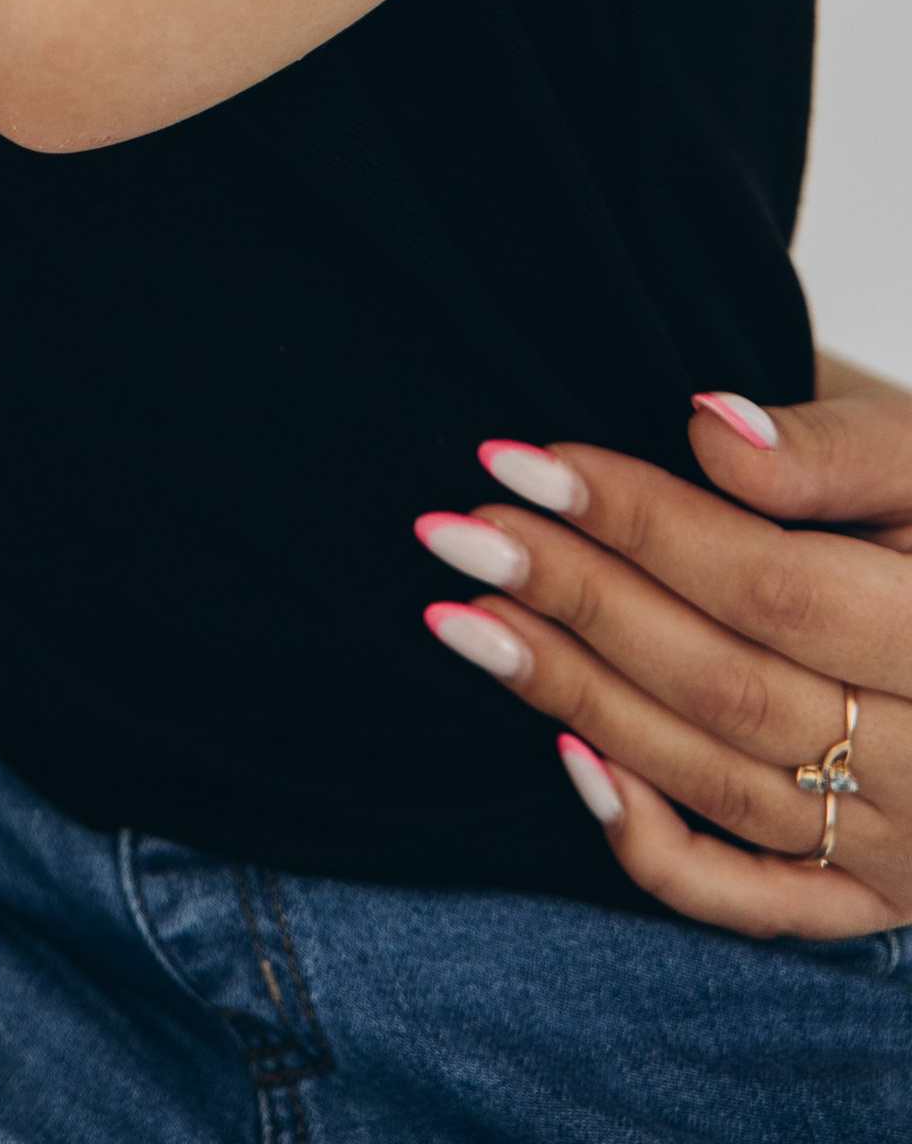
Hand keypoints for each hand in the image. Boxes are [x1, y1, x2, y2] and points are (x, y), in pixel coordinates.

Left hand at [416, 377, 911, 933]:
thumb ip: (833, 452)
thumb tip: (707, 428)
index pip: (770, 587)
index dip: (639, 521)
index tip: (519, 462)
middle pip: (726, 686)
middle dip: (578, 602)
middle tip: (459, 533)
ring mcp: (906, 848)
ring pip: (718, 781)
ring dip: (577, 697)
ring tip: (465, 617)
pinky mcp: (871, 898)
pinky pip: (752, 899)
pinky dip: (653, 842)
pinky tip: (565, 758)